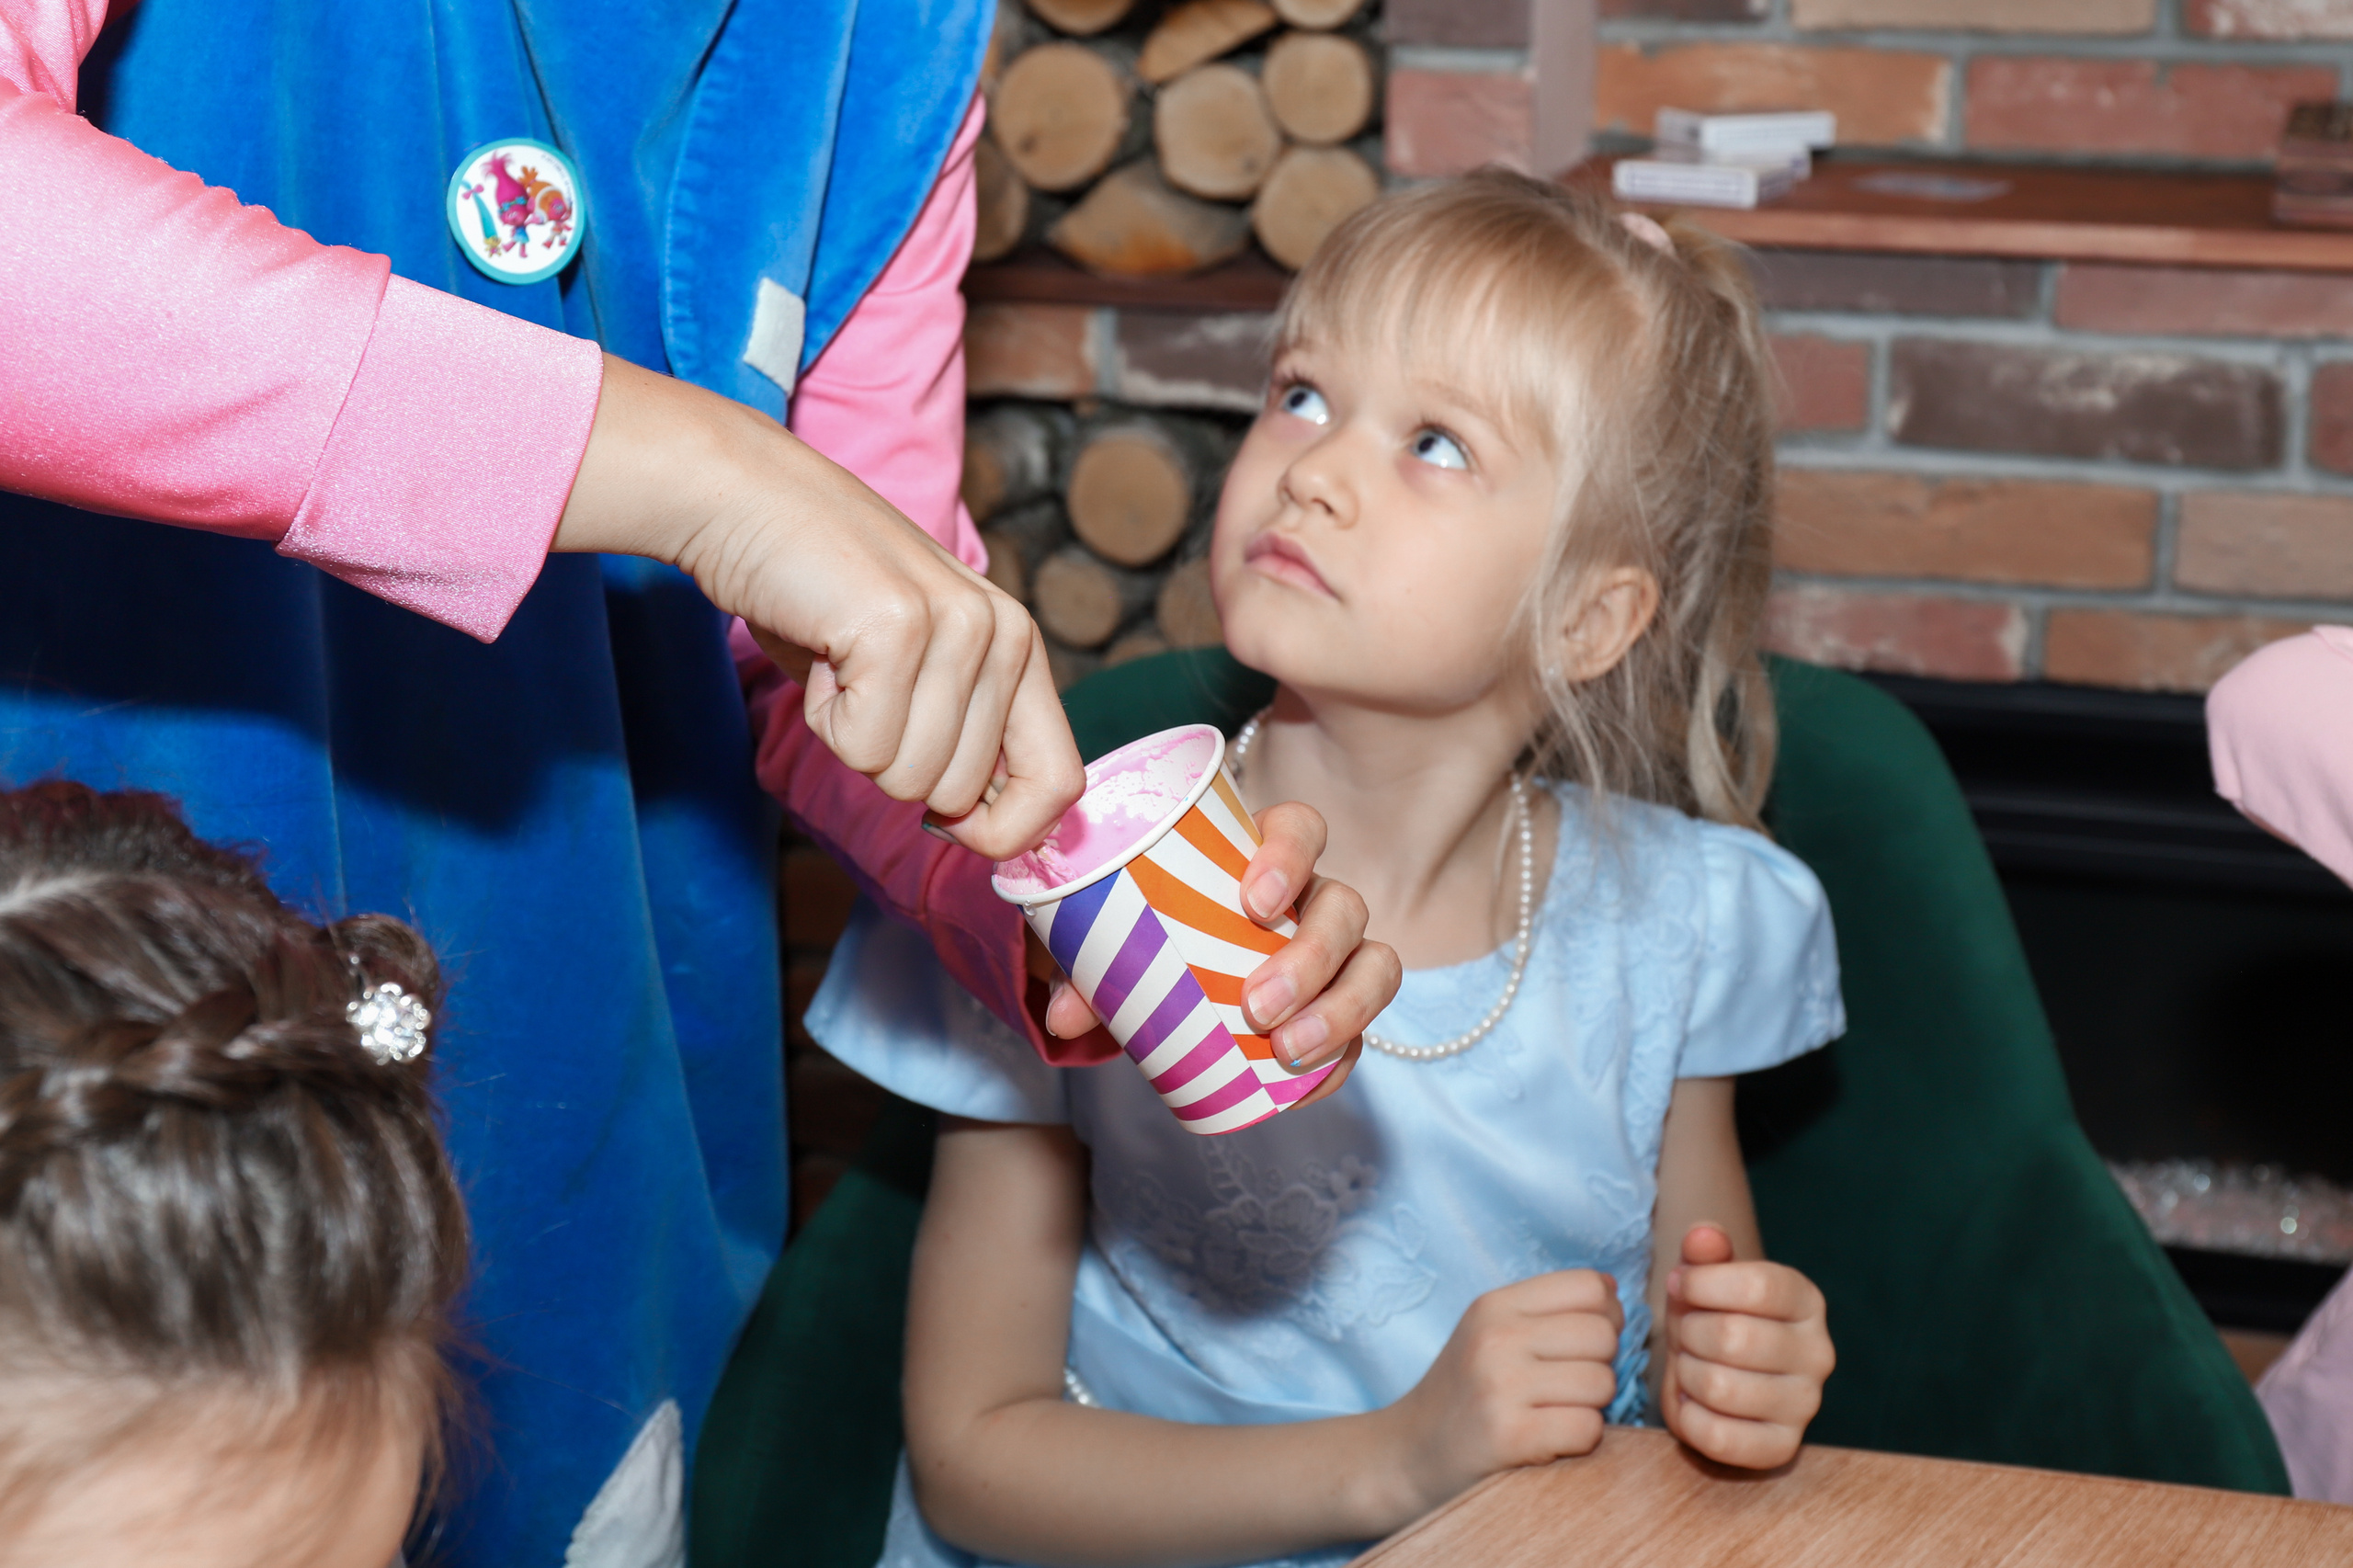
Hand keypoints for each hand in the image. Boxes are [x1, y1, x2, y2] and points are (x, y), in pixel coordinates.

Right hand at [556, 357, 1082, 859]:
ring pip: (908, 778)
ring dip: (851, 736)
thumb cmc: (820, 593)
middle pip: (959, 795)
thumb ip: (961, 736)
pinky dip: (821, 717)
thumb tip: (980, 828)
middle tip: (860, 685)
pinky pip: (862, 747)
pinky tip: (820, 651)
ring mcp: (959, 627)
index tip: (943, 822)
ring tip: (840, 660)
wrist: (744, 497)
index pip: (1059, 782)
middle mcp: (1008, 634)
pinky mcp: (898, 628)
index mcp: (1021, 647)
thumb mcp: (916, 668)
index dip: (1004, 830)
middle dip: (891, 764)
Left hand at [1030, 801, 1398, 1104]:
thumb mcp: (1114, 942)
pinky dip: (1341, 1059)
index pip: (1301, 828)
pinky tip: (1305, 1081)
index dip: (1290, 856)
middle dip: (1312, 955)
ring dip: (1342, 1009)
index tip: (1253, 901)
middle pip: (1345, 906)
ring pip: (1375, 966)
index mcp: (1262, 857)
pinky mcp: (1337, 1011)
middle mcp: (1311, 900)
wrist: (1164, 984)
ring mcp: (1335, 957)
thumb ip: (1088, 964)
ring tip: (1288, 1049)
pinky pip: (1363, 1033)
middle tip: (1256, 1004)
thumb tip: (1063, 1015)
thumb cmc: (1147, 936)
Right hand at [1369, 1270, 1622, 1522]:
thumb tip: (1613, 1290)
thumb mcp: (1490, 1331)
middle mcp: (1496, 1338)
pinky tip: (1549, 1437)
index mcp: (1495, 1305)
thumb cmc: (1465, 1390)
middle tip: (1567, 1384)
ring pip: (1602, 1383)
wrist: (1411, 1452)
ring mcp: (1500, 1386)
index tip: (1584, 1341)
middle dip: (1599, 1364)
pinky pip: (1587, 1428)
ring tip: (1553, 1411)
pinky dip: (1579, 1439)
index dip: (1606, 1315)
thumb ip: (1546, 1309)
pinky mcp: (1510, 1436)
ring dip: (1590, 1406)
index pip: (1590, 1286)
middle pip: (1602, 1335)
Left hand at [1657, 1224, 1832, 1469]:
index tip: (1680, 1284)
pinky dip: (1689, 1418)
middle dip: (1690, 1333)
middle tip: (1686, 1334)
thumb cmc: (1711, 1315)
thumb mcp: (1705, 1278)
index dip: (1703, 1284)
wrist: (1715, 1371)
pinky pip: (1718, 1436)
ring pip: (1721, 1387)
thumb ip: (1704, 1254)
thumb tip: (1703, 1235)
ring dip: (1687, 1374)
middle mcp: (1818, 1353)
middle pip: (1734, 1338)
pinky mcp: (1782, 1448)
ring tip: (1691, 1367)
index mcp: (1806, 1302)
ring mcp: (1805, 1405)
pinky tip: (1694, 1403)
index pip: (1758, 1286)